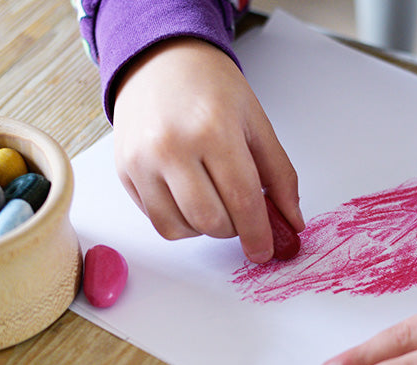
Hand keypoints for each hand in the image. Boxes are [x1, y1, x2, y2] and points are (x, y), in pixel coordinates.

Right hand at [112, 37, 301, 262]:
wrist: (160, 61)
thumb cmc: (210, 87)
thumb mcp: (256, 122)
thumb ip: (279, 174)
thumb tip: (291, 221)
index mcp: (213, 129)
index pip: (242, 200)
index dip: (258, 234)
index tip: (265, 251)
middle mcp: (171, 147)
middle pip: (211, 221)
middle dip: (234, 229)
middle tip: (240, 213)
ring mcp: (142, 161)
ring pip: (180, 229)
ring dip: (205, 228)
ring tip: (213, 200)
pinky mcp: (125, 171)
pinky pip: (156, 220)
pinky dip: (179, 221)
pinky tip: (189, 195)